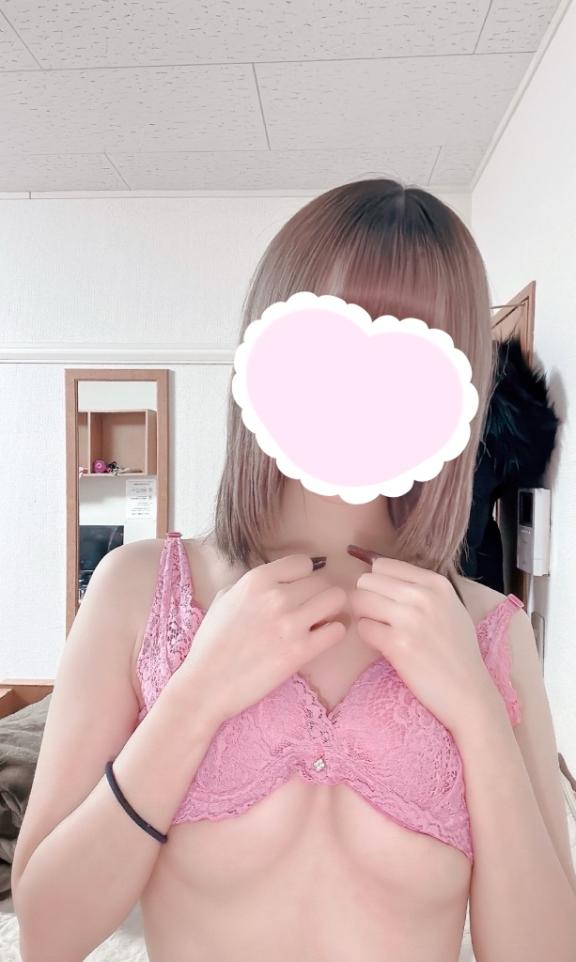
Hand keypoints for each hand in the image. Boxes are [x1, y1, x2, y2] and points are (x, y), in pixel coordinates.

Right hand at [178, 554, 346, 725]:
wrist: (207, 684)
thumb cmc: (211, 643)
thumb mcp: (224, 599)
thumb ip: (251, 585)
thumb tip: (276, 580)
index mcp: (257, 580)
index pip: (303, 562)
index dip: (303, 576)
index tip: (298, 589)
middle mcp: (276, 596)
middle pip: (322, 581)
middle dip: (318, 594)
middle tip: (311, 608)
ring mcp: (290, 623)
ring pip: (336, 599)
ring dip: (331, 609)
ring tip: (320, 621)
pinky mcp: (301, 651)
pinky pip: (337, 630)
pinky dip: (333, 632)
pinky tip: (320, 639)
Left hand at [347, 545, 500, 734]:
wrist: (468, 691)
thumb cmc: (458, 650)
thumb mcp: (449, 606)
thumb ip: (420, 588)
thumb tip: (379, 573)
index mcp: (436, 583)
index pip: (384, 564)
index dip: (378, 582)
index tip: (383, 598)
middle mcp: (423, 596)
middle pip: (367, 580)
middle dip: (366, 597)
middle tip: (378, 616)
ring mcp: (410, 620)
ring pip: (360, 600)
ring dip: (364, 616)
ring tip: (381, 629)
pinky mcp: (397, 645)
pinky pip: (363, 628)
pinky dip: (368, 636)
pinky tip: (385, 645)